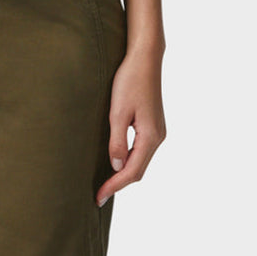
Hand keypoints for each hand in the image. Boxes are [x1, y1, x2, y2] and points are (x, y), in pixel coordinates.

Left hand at [95, 45, 165, 207]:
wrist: (144, 58)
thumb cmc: (130, 81)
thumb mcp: (118, 112)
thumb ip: (117, 141)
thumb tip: (116, 166)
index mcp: (151, 137)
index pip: (132, 171)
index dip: (114, 186)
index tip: (98, 197)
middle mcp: (158, 137)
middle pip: (139, 170)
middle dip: (119, 183)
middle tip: (98, 194)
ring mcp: (157, 131)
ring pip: (141, 161)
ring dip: (124, 173)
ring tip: (105, 182)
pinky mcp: (153, 124)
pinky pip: (142, 150)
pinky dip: (130, 160)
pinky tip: (117, 161)